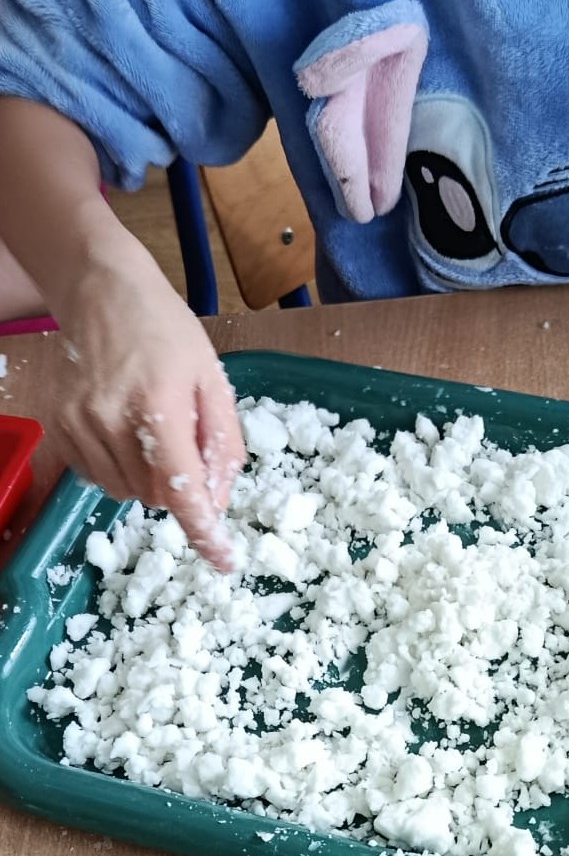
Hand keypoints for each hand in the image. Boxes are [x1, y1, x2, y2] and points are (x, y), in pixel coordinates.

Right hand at [53, 235, 244, 569]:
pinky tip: (127, 433)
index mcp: (157, 405)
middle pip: (158, 495)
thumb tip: (218, 503)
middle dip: (181, 484)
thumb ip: (222, 446)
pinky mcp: (59, 427)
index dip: (204, 531)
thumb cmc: (168, 334)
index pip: (182, 489)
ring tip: (153, 429)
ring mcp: (79, 424)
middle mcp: (111, 419)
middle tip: (185, 440)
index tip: (222, 560)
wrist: (104, 294)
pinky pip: (101, 479)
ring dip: (151, 478)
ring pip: (129, 493)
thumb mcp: (213, 382)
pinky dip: (123, 469)